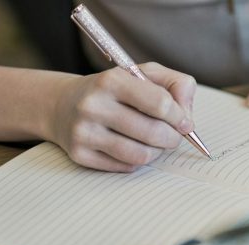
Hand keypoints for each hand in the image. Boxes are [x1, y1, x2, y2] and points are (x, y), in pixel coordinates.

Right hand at [47, 62, 196, 171]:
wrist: (62, 104)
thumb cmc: (114, 90)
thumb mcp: (143, 74)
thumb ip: (176, 84)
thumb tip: (186, 115)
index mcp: (111, 80)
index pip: (160, 103)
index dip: (180, 116)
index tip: (184, 122)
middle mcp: (93, 105)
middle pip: (153, 132)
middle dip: (173, 138)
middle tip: (174, 136)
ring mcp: (84, 132)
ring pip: (141, 155)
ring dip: (158, 152)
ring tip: (157, 143)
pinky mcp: (79, 155)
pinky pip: (125, 167)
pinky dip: (138, 161)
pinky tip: (135, 148)